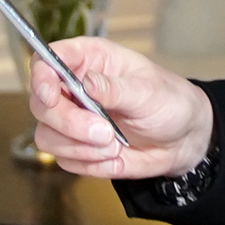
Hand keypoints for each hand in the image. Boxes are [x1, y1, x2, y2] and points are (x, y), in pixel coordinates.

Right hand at [24, 37, 214, 183]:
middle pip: (41, 104)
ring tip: (114, 146)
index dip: (41, 77)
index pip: (47, 61)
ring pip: (47, 137)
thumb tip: (86, 82)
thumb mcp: (148, 92)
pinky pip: (65, 160)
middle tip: (103, 132)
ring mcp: (73, 120)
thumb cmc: (169, 102)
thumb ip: (114, 88)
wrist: (184, 139)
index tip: (52, 96)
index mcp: (89, 60)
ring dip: (80, 148)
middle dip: (68, 123)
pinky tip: (115, 157)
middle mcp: (74, 89)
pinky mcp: (77, 148)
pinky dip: (90, 164)